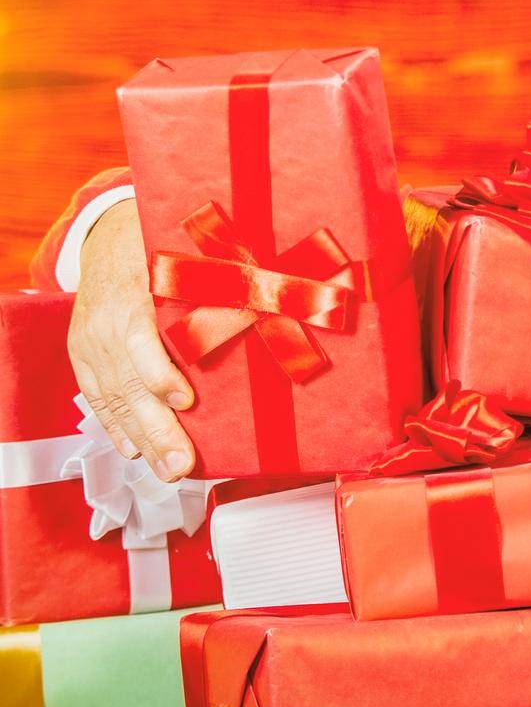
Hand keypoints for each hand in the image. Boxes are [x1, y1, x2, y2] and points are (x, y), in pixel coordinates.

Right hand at [67, 199, 195, 480]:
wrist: (103, 236)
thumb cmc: (157, 244)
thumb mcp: (182, 255)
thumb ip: (216, 281)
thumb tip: (271, 305)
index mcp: (131, 295)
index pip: (140, 341)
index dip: (159, 373)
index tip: (184, 400)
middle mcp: (104, 325)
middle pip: (129, 384)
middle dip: (156, 429)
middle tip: (181, 464)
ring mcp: (89, 344)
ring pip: (113, 399)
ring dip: (140, 439)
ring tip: (167, 470)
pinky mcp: (83, 356)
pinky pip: (97, 397)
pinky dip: (115, 426)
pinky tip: (133, 450)